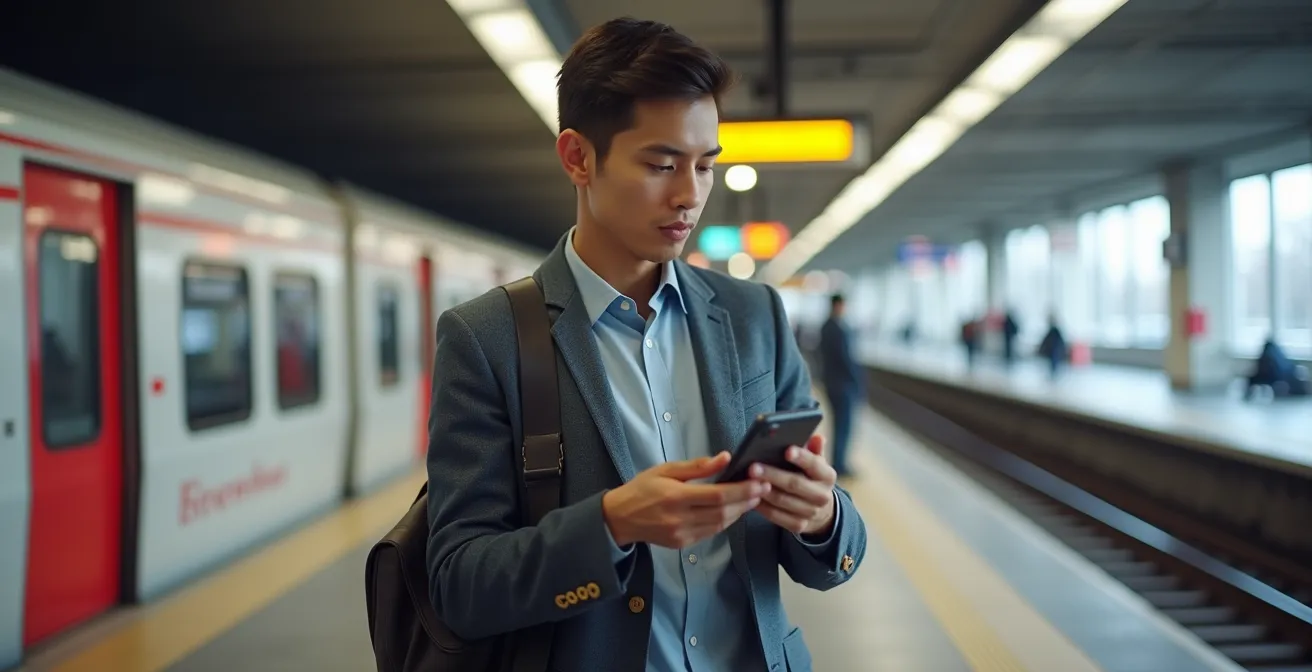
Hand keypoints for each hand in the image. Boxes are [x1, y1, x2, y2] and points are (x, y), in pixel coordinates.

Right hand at [601, 452, 770, 548]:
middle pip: (724, 512)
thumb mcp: (666, 469)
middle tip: (764, 488)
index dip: (742, 490)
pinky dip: (725, 521)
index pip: (718, 496)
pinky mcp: (683, 544)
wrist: (620, 518)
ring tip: (752, 498)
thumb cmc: (642, 489)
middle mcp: (680, 518)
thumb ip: (698, 466)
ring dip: (739, 512)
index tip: (759, 482)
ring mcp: (682, 534)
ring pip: (720, 525)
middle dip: (747, 501)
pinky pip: (711, 532)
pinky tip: (733, 510)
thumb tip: (725, 458)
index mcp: (675, 496)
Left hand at [747, 435, 836, 536]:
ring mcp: (811, 512)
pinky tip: (749, 496)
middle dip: (772, 474)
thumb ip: (814, 449)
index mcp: (827, 476)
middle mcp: (822, 496)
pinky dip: (762, 506)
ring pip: (783, 501)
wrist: (820, 510)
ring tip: (747, 481)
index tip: (787, 450)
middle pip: (794, 484)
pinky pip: (776, 516)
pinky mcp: (798, 525)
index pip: (814, 465)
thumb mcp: (816, 462)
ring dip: (763, 491)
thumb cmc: (810, 478)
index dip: (801, 457)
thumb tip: (817, 437)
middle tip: (753, 467)